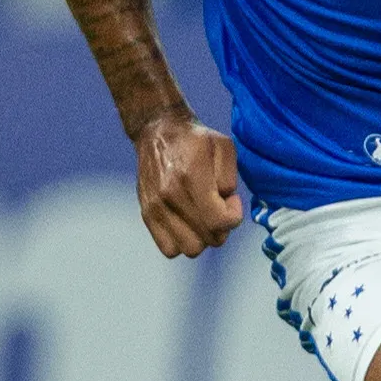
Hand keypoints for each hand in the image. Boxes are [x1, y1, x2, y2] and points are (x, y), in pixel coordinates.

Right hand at [135, 112, 242, 255]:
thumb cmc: (195, 139)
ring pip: (190, 249)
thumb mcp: (223, 146)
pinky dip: (182, 242)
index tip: (231, 201)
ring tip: (203, 217)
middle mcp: (170, 195)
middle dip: (221, 228)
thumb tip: (225, 203)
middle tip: (218, 207)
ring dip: (203, 238)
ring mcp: (156, 207)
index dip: (233, 217)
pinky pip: (169, 249)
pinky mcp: (147, 214)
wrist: (157, 131)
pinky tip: (188, 224)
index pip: (219, 221)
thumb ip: (230, 178)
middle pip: (208, 239)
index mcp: (191, 176)